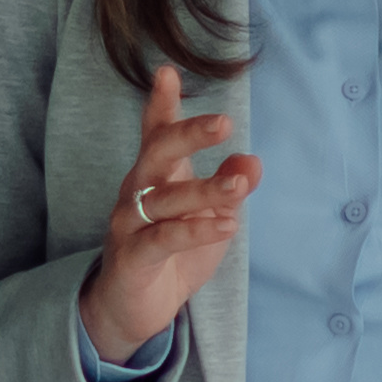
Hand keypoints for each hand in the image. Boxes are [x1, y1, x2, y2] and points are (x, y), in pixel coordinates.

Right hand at [78, 59, 254, 367]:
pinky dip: (196, 231)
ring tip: (241, 185)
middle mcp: (136, 193)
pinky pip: (163, 239)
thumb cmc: (172, 254)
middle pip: (156, 154)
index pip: (156, 133)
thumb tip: (252, 160)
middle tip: (224, 121)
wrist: (134, 309)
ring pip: (164, 199)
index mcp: (155, 176)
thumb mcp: (209, 217)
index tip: (167, 72)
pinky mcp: (132, 258)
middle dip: (188, 135)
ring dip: (205, 190)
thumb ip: (228, 186)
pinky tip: (227, 225)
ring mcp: (129, 224)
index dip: (161, 104)